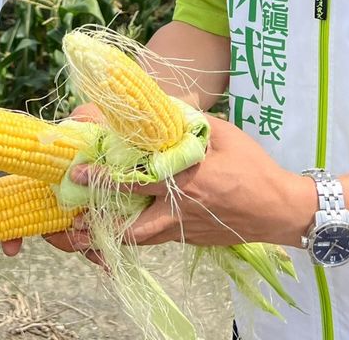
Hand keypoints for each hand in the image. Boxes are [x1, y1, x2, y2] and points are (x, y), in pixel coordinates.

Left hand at [89, 113, 313, 248]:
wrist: (281, 209)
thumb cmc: (253, 167)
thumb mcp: (223, 134)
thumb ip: (190, 122)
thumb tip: (161, 107)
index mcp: (185, 182)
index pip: (135, 181)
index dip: (102, 178)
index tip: (77, 173)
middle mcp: (179, 212)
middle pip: (128, 230)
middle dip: (94, 230)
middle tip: (67, 224)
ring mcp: (183, 231)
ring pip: (138, 241)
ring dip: (108, 238)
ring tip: (80, 233)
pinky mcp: (189, 240)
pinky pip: (154, 240)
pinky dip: (133, 235)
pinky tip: (118, 226)